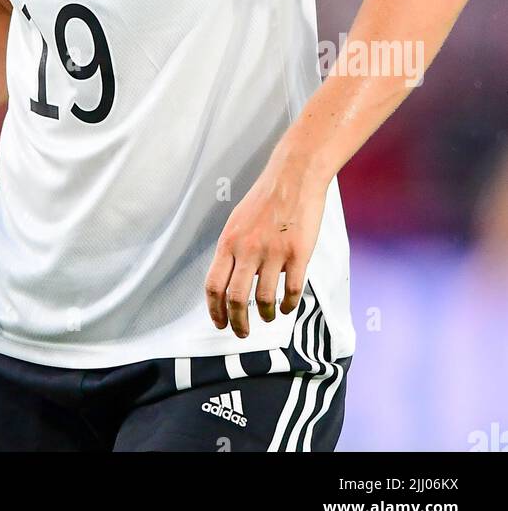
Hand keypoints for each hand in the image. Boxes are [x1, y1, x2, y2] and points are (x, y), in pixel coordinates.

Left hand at [204, 161, 327, 336]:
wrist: (294, 177)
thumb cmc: (265, 199)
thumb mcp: (237, 222)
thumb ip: (232, 250)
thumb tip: (227, 280)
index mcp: (229, 242)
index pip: (214, 286)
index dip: (215, 311)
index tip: (220, 323)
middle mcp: (248, 249)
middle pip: (236, 299)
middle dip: (237, 323)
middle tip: (242, 332)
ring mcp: (273, 253)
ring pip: (263, 299)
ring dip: (264, 315)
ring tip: (267, 316)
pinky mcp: (297, 254)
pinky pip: (291, 291)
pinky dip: (287, 305)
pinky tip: (286, 307)